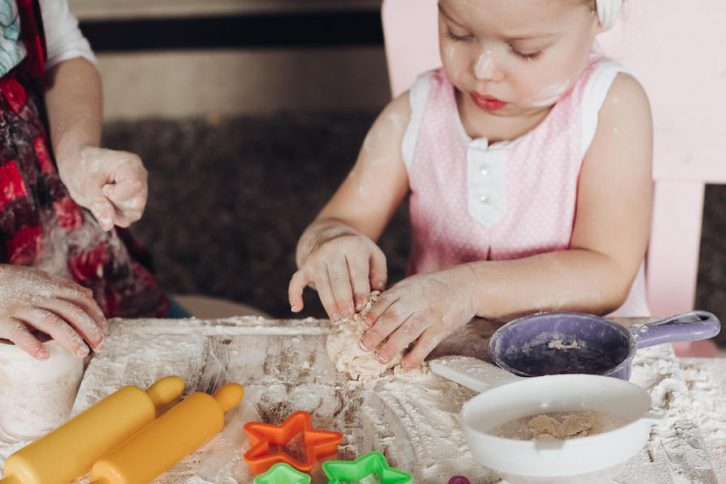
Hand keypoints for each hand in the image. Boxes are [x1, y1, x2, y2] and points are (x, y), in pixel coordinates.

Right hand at [0, 265, 107, 358]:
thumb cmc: (10, 282)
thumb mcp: (38, 278)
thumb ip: (62, 287)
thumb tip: (88, 294)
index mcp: (49, 285)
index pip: (81, 300)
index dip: (96, 317)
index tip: (105, 333)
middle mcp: (38, 295)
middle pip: (72, 312)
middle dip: (90, 330)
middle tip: (101, 347)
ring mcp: (20, 307)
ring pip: (52, 322)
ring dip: (70, 338)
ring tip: (82, 353)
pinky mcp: (1, 319)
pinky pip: (19, 333)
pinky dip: (32, 345)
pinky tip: (44, 356)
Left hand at [57, 146, 147, 230]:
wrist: (76, 164)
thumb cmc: (80, 169)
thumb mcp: (86, 187)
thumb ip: (100, 206)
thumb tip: (108, 225)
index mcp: (131, 165)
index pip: (134, 187)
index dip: (116, 195)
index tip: (102, 188)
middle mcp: (140, 177)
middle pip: (137, 203)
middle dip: (115, 204)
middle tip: (100, 192)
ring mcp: (138, 189)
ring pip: (134, 213)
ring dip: (114, 211)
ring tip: (101, 196)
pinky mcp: (133, 199)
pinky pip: (129, 216)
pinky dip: (114, 214)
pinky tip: (105, 202)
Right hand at [288, 224, 387, 320]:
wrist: (331, 234)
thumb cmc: (357, 250)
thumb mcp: (374, 255)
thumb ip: (379, 274)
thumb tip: (377, 294)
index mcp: (353, 246)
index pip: (357, 272)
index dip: (360, 291)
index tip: (362, 307)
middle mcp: (333, 250)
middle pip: (338, 280)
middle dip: (343, 301)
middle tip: (348, 318)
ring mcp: (317, 258)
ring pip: (322, 284)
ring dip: (329, 304)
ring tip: (337, 320)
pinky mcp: (305, 266)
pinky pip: (296, 281)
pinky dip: (294, 294)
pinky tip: (297, 308)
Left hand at [359, 266, 476, 368]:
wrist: (466, 285)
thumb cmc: (434, 288)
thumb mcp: (412, 285)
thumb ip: (394, 299)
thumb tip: (369, 317)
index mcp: (405, 289)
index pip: (384, 301)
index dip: (371, 314)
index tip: (360, 326)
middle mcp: (416, 301)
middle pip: (393, 317)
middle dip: (377, 332)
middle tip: (363, 346)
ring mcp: (429, 314)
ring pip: (408, 331)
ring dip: (393, 346)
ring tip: (380, 359)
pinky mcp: (442, 327)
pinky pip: (427, 343)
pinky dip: (416, 355)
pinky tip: (406, 365)